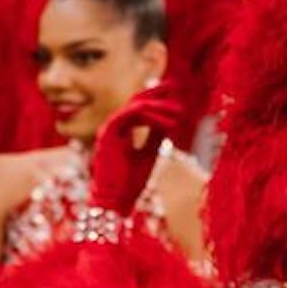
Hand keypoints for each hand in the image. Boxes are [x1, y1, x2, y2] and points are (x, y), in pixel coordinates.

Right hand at [90, 83, 182, 211]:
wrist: (114, 202)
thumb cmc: (129, 184)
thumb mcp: (149, 155)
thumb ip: (156, 137)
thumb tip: (169, 121)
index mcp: (121, 133)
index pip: (137, 109)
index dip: (155, 100)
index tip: (174, 95)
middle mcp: (112, 128)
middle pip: (134, 102)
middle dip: (155, 93)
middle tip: (174, 85)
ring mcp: (108, 129)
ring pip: (134, 107)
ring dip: (159, 108)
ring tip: (179, 112)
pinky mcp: (107, 133)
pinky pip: (129, 115)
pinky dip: (149, 116)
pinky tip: (166, 121)